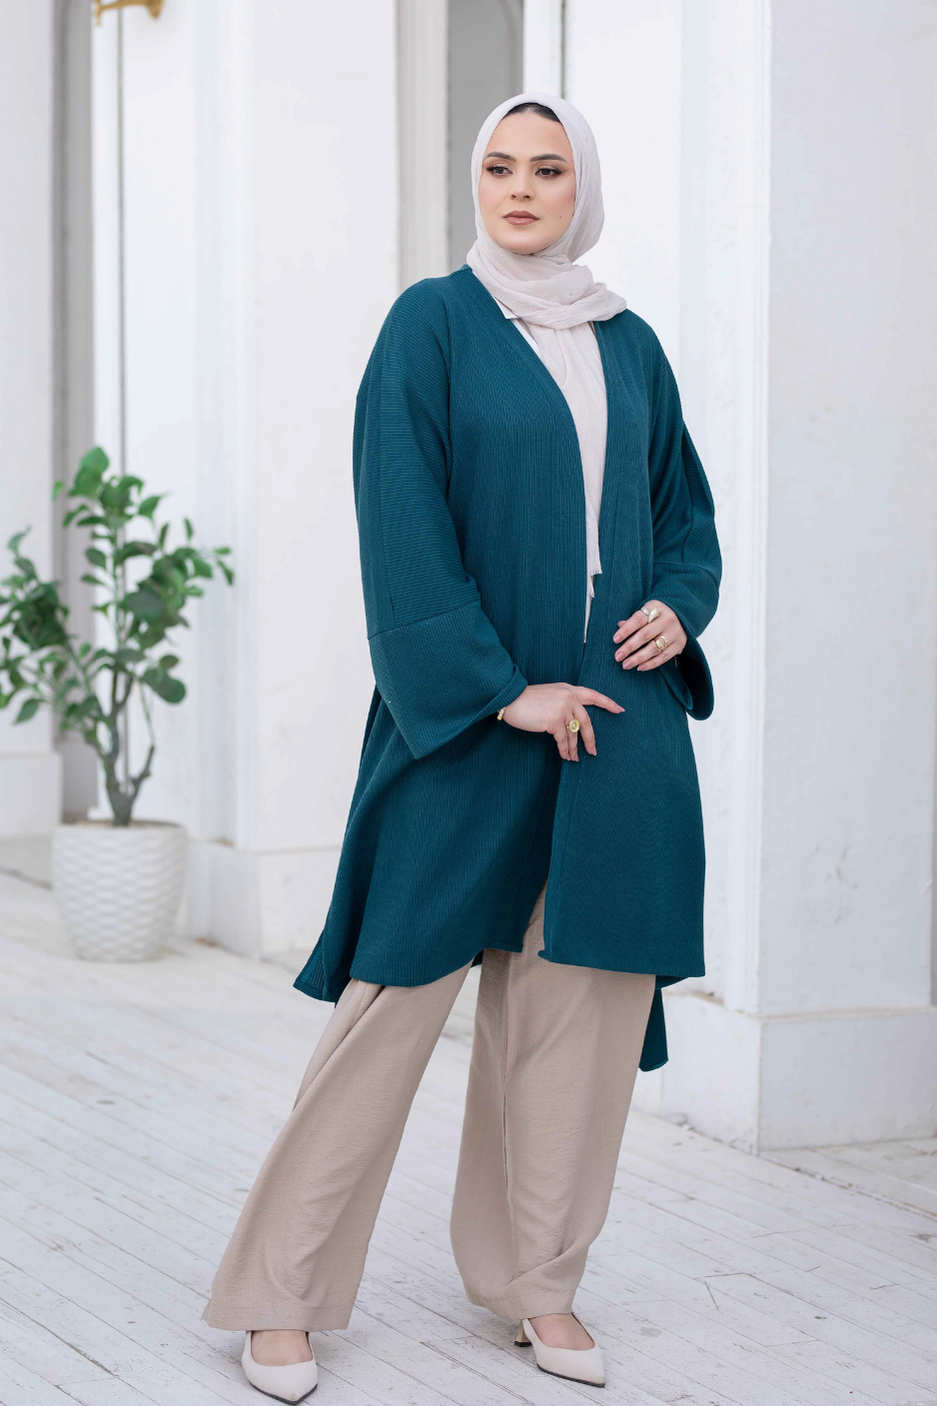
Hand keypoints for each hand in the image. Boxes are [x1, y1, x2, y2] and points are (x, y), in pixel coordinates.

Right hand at [501, 683, 623, 761]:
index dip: (607, 703)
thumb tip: (572, 724)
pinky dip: (564, 750)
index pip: (593, 695)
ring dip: (574, 749)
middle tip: (593, 751)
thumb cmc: (525, 700)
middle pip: (586, 721)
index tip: (620, 710)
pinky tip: (565, 757)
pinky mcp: (554, 721)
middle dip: (590, 739)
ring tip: (574, 759)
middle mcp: (568, 697)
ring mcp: (562, 708)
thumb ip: (563, 703)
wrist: (510, 699)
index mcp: (568, 689)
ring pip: (574, 734)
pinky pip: (563, 740)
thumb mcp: (549, 695)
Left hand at [613, 601, 686, 670]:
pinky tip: (639, 667)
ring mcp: (674, 633)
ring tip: (625, 665)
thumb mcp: (647, 611)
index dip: (626, 629)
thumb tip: (619, 625)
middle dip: (629, 647)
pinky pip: (664, 657)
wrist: (683, 615)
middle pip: (645, 635)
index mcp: (656, 608)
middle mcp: (667, 620)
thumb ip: (634, 619)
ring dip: (638, 658)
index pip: (639, 619)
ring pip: (654, 648)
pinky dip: (651, 664)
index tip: (615, 639)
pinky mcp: (679, 645)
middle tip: (617, 656)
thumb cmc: (657, 614)